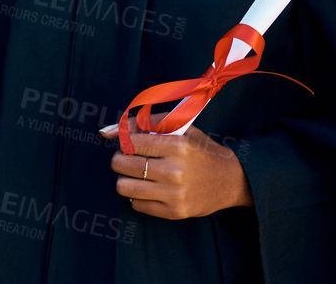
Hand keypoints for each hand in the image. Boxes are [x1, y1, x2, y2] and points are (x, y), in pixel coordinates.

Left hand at [110, 123, 253, 219]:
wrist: (231, 180)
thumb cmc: (199, 149)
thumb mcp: (177, 127)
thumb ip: (139, 123)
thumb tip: (105, 133)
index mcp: (176, 145)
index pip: (129, 142)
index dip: (124, 142)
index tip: (131, 144)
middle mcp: (175, 171)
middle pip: (120, 164)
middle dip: (120, 159)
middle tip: (131, 159)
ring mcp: (175, 194)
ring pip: (123, 187)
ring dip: (124, 179)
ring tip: (136, 174)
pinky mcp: (175, 212)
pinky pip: (136, 204)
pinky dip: (137, 195)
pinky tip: (149, 188)